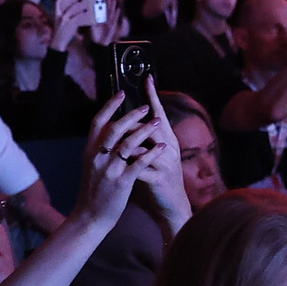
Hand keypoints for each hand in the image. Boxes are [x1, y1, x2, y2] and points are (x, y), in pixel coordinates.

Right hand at [73, 84, 160, 228]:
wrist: (90, 216)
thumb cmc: (94, 190)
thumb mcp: (92, 165)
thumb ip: (100, 148)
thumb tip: (110, 130)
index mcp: (90, 151)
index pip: (98, 122)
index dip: (110, 106)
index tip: (122, 93)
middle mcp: (98, 157)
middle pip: (114, 129)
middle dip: (131, 115)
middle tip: (146, 107)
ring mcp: (109, 170)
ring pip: (128, 144)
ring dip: (144, 131)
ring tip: (158, 122)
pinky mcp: (121, 182)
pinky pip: (138, 163)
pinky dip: (151, 153)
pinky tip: (163, 146)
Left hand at [127, 80, 194, 232]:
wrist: (172, 207)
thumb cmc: (159, 178)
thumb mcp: (154, 156)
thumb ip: (145, 139)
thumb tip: (129, 121)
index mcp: (167, 140)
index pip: (159, 113)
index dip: (153, 96)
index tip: (147, 78)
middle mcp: (169, 148)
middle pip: (151, 125)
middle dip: (133, 118)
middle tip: (119, 113)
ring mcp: (165, 164)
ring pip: (143, 145)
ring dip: (127, 142)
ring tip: (114, 140)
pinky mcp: (159, 180)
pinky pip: (140, 168)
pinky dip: (128, 164)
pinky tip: (118, 163)